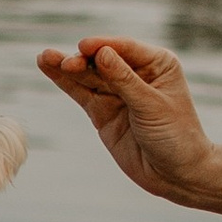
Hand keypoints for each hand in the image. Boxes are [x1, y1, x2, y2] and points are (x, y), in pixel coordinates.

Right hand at [37, 38, 218, 204]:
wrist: (176, 175)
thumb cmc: (176, 136)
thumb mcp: (152, 107)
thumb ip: (124, 81)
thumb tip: (103, 53)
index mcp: (157, 64)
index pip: (125, 48)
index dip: (103, 46)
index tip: (83, 46)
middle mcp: (136, 74)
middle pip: (103, 60)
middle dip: (82, 60)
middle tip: (65, 63)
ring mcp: (117, 93)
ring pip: (88, 76)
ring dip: (67, 67)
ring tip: (44, 57)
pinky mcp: (103, 112)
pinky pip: (82, 93)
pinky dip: (65, 82)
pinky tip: (49, 68)